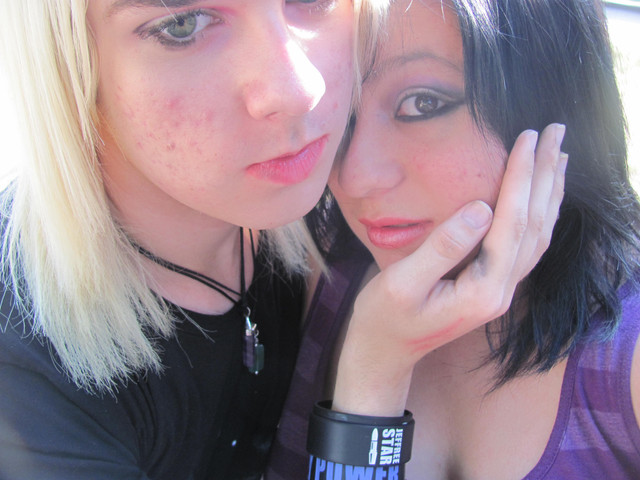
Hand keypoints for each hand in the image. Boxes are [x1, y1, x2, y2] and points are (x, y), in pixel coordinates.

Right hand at [332, 124, 567, 415]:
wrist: (384, 353)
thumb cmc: (384, 318)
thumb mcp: (403, 283)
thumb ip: (442, 248)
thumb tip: (481, 209)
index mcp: (483, 290)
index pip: (512, 223)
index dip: (520, 177)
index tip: (527, 137)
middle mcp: (501, 292)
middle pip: (535, 225)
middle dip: (545, 176)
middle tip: (554, 132)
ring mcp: (500, 292)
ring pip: (537, 236)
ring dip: (549, 193)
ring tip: (557, 155)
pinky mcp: (491, 287)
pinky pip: (525, 245)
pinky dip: (538, 214)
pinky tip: (540, 196)